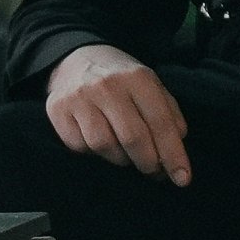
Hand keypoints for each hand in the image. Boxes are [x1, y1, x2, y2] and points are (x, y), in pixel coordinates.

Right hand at [42, 45, 189, 187]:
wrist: (78, 59)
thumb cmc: (124, 82)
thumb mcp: (153, 88)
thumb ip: (169, 116)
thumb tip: (174, 153)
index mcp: (138, 79)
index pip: (161, 123)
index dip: (173, 155)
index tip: (182, 179)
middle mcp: (107, 86)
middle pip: (133, 138)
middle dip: (149, 163)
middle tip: (154, 172)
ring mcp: (79, 97)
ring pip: (104, 145)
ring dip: (120, 159)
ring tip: (127, 154)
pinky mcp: (56, 109)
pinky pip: (78, 146)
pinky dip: (93, 153)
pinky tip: (102, 144)